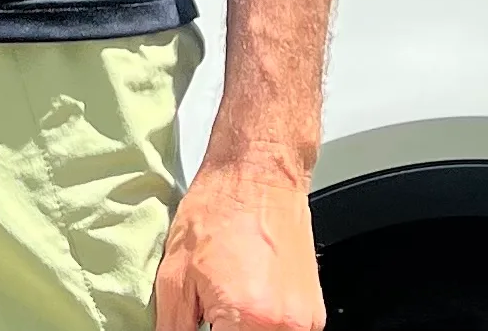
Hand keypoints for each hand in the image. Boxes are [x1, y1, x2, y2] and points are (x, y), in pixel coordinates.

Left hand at [154, 160, 324, 330]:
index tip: (199, 323)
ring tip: (226, 307)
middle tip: (210, 315)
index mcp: (249, 319)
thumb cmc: (219, 211)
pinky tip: (246, 304)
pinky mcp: (313, 314)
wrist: (259, 173)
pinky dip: (262, 329)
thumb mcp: (174, 279)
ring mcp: (305, 322)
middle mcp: (285, 326)